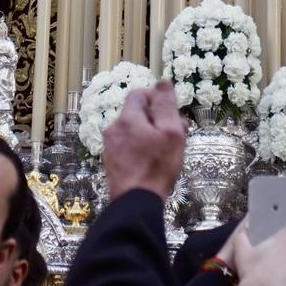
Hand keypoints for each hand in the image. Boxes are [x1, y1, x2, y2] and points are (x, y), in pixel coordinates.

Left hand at [102, 82, 185, 198]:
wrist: (135, 203)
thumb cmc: (157, 167)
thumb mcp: (170, 132)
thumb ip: (166, 105)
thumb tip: (162, 82)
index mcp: (127, 118)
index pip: (138, 94)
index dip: (155, 97)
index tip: (170, 111)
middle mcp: (113, 129)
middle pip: (135, 113)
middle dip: (156, 119)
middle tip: (175, 133)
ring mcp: (109, 148)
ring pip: (131, 131)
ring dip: (149, 135)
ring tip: (166, 151)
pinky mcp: (111, 164)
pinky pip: (127, 147)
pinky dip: (140, 148)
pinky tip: (153, 163)